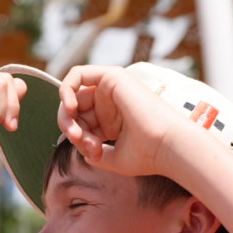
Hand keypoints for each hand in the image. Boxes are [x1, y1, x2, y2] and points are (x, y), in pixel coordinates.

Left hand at [56, 64, 182, 178]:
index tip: (92, 154)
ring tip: (76, 133)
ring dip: (67, 116)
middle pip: (75, 110)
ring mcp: (112, 88)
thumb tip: (81, 150)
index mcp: (113, 120)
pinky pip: (77, 74)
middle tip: (81, 143)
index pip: (82, 125)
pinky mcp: (112, 77)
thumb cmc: (147, 156)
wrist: (166, 146)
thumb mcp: (113, 158)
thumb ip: (93, 152)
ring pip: (73, 95)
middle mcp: (112, 102)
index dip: (79, 140)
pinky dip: (66, 90)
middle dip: (70, 128)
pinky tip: (70, 108)